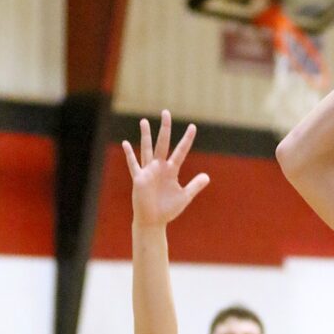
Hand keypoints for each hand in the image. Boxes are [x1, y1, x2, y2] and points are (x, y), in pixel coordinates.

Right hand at [122, 110, 209, 227]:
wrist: (153, 220)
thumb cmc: (168, 209)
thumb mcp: (184, 196)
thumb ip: (195, 186)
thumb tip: (207, 176)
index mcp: (172, 170)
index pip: (181, 151)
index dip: (187, 139)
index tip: (193, 126)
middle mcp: (160, 167)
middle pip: (163, 143)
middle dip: (165, 129)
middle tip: (166, 112)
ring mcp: (148, 171)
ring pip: (147, 149)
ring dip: (146, 136)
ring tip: (144, 121)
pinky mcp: (139, 179)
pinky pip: (134, 165)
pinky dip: (130, 155)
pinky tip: (125, 143)